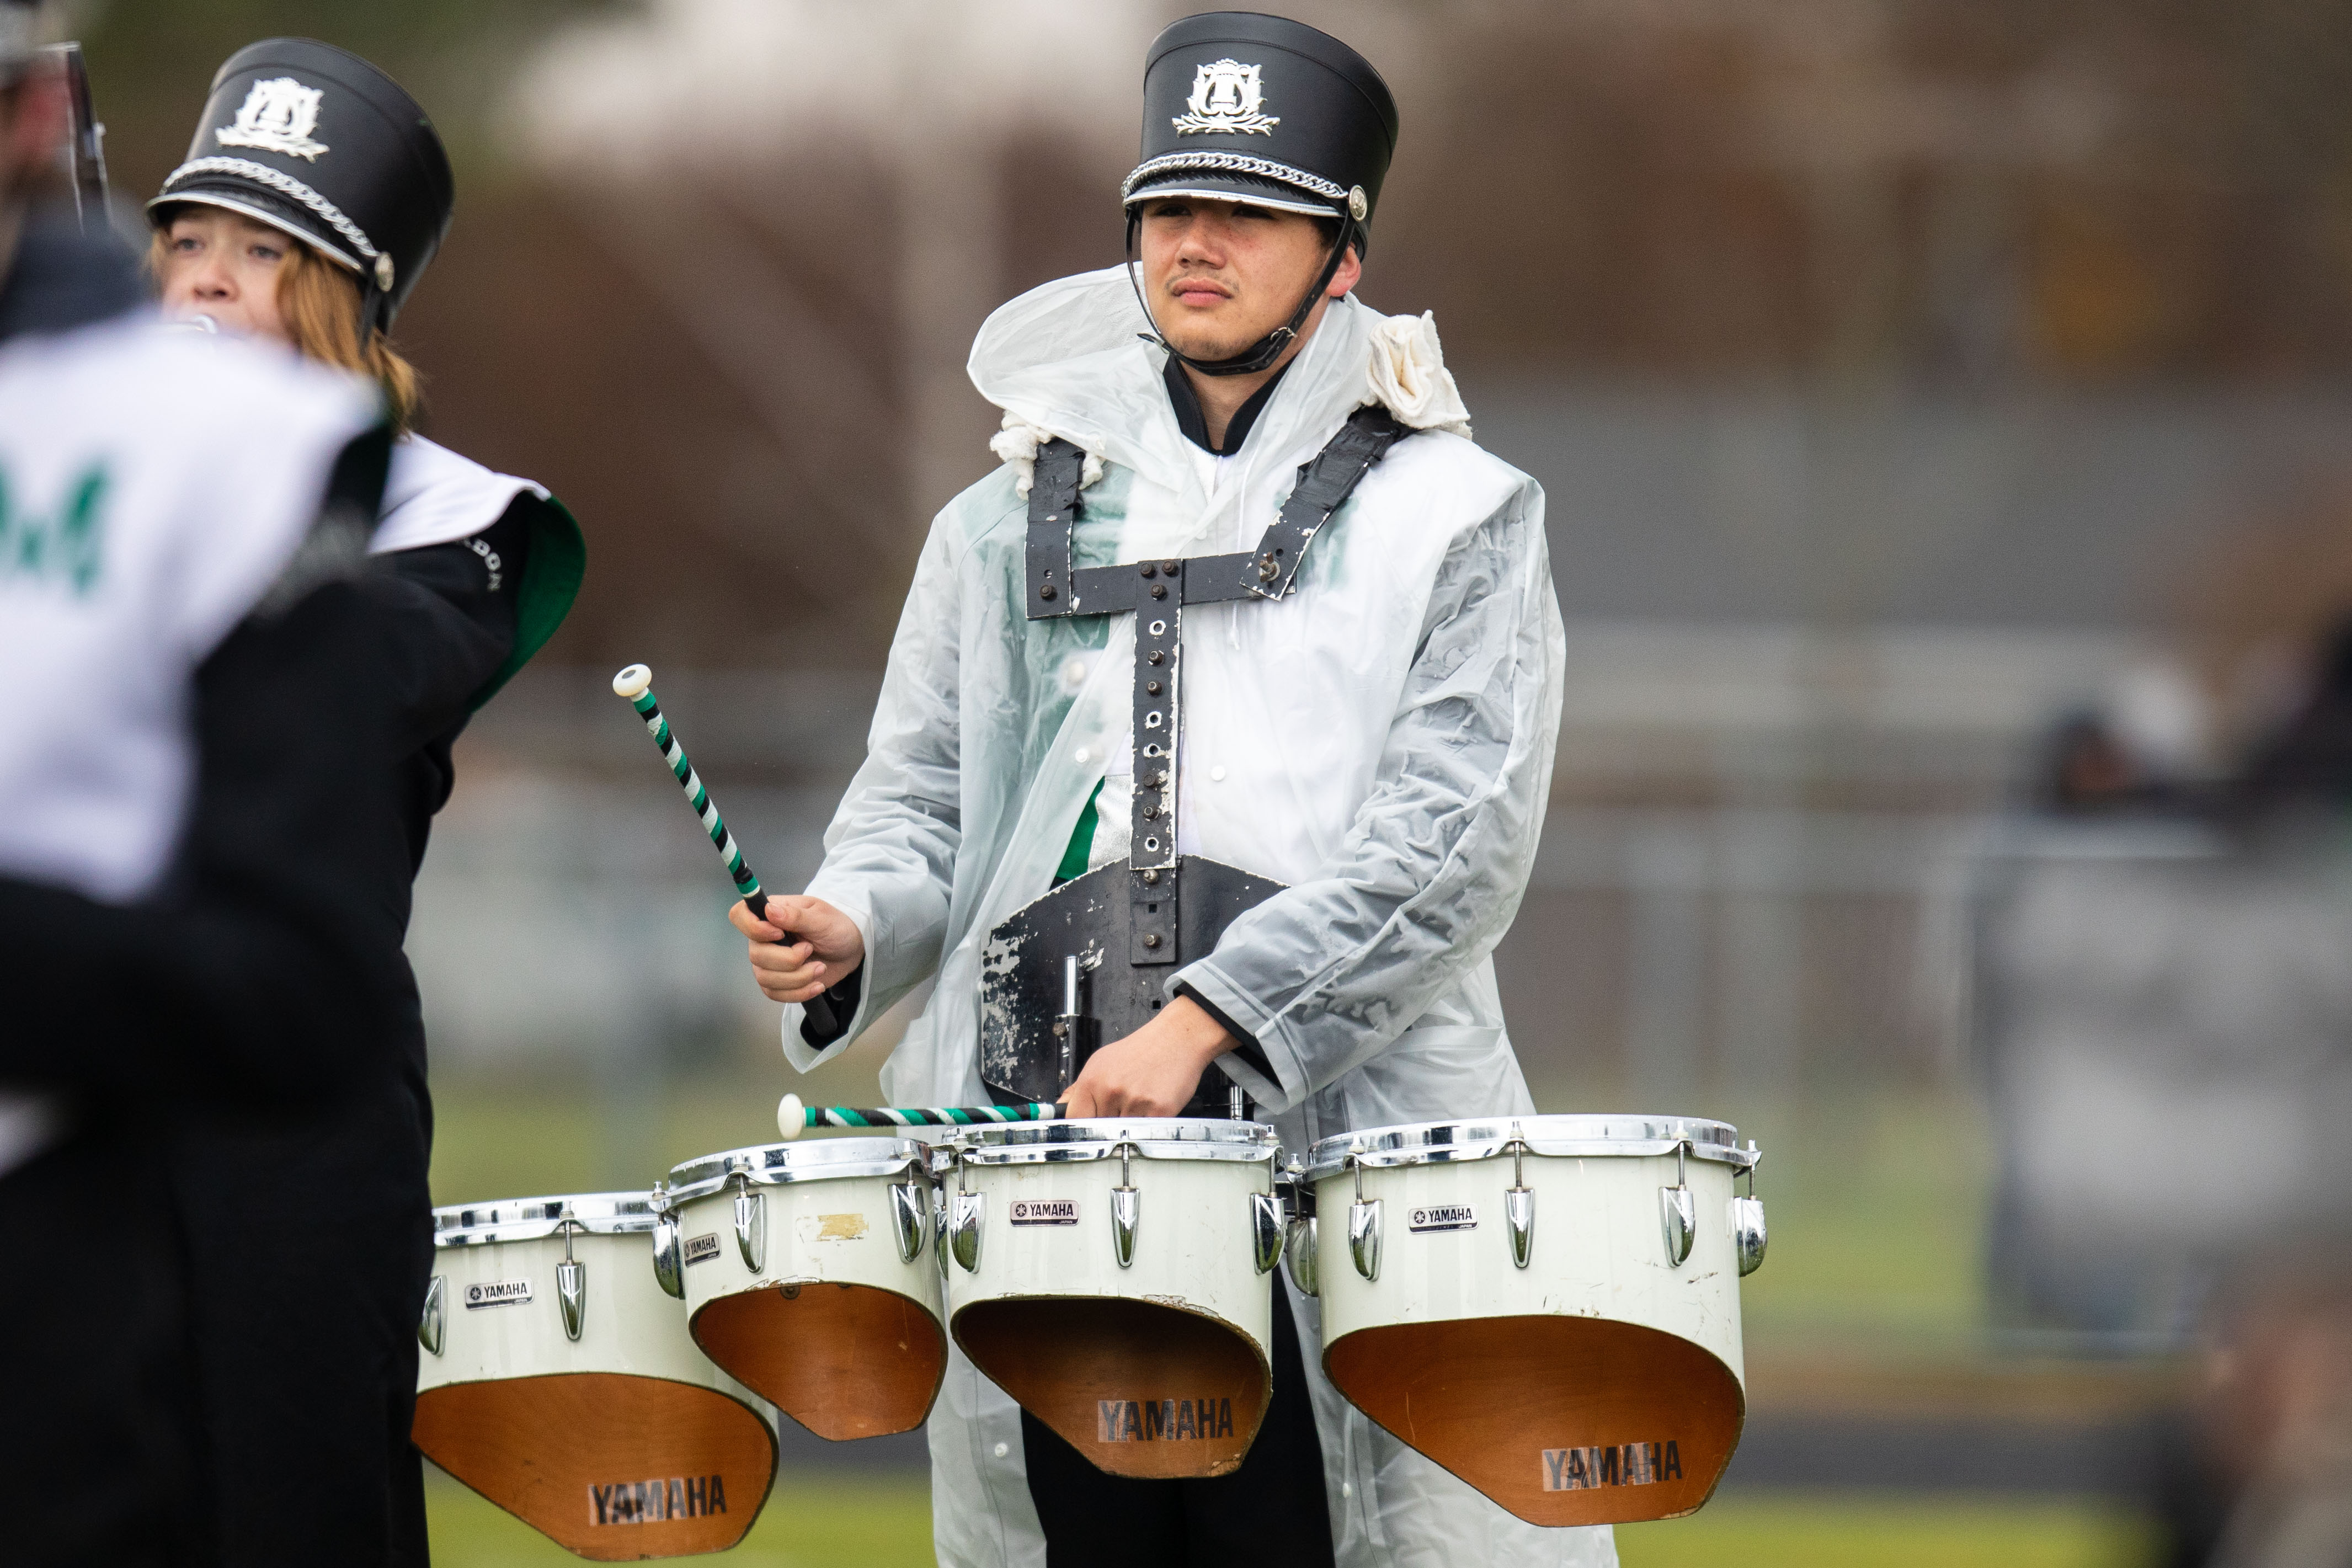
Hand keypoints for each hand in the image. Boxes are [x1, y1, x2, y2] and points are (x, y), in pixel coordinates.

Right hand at [728, 895, 864, 1005]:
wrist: (850, 951)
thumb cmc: (836, 927)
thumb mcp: (822, 918)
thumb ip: (796, 915)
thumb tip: (769, 910)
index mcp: (771, 914)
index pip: (740, 916)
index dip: (753, 928)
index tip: (779, 934)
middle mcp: (763, 937)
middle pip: (756, 955)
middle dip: (788, 960)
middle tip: (810, 950)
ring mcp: (768, 961)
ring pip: (765, 978)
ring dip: (798, 978)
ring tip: (819, 968)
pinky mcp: (777, 981)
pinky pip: (775, 994)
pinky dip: (798, 993)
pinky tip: (816, 984)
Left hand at [1060, 996, 1231, 1117]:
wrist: (1176, 1038)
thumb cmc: (1142, 1049)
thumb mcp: (1102, 1061)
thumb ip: (1080, 1088)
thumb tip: (1061, 1109)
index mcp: (1093, 1080)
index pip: (1074, 1119)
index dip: (1081, 1127)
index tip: (1087, 1129)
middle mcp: (1111, 1091)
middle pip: (1100, 1130)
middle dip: (1109, 1125)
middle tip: (1121, 1109)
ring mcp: (1135, 1102)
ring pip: (1123, 1134)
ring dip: (1130, 1125)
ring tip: (1138, 1103)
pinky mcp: (1158, 1111)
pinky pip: (1146, 1131)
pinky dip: (1149, 1125)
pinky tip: (1151, 1106)